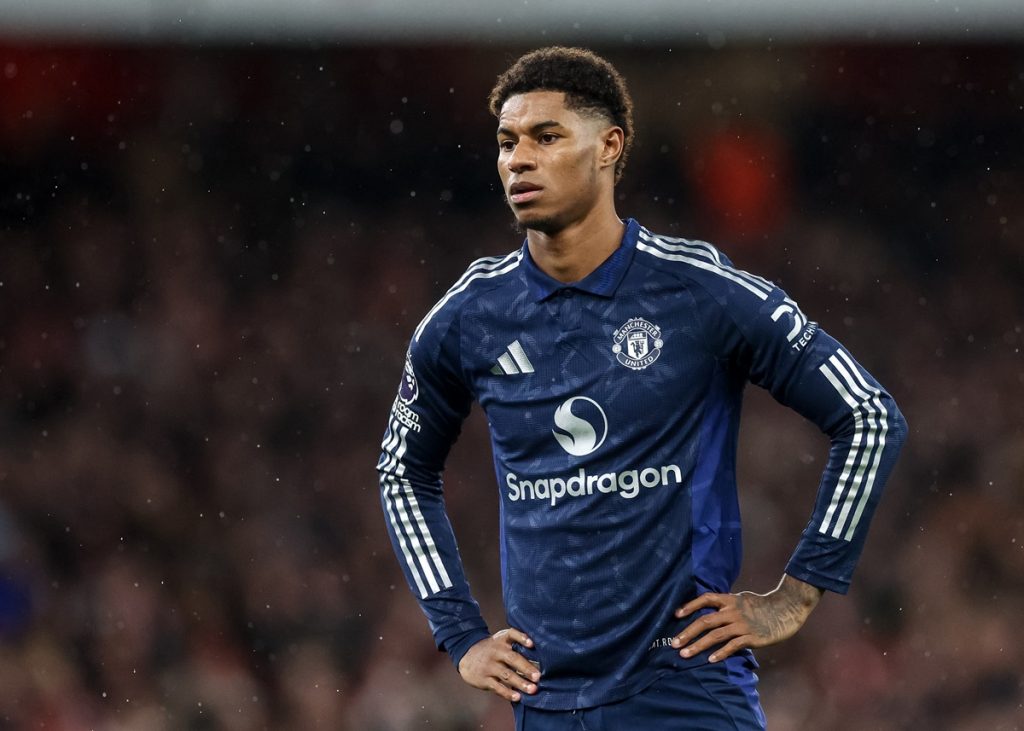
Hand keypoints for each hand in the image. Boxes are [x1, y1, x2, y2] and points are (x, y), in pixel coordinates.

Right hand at [457, 628, 540, 702]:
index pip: (511, 634)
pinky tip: (518, 697)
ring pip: (506, 675)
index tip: (531, 644)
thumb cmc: (491, 649)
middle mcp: (496, 651)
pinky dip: (508, 693)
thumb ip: (516, 645)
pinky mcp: (484, 679)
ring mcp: (489, 665)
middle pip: (512, 658)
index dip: (521, 638)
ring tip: (532, 689)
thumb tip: (540, 658)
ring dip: (520, 682)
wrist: (466, 654)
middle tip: (538, 676)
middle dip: (526, 667)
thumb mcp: (500, 641)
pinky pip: (497, 687)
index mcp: (501, 640)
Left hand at [671, 574, 822, 662]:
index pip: (705, 599)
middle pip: (705, 621)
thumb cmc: (763, 605)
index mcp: (729, 599)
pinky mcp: (751, 637)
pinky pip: (732, 646)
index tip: (676, 615)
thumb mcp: (742, 599)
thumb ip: (726, 604)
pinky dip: (721, 653)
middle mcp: (732, 611)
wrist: (786, 608)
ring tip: (685, 654)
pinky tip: (710, 660)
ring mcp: (741, 624)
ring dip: (698, 645)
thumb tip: (709, 609)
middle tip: (674, 644)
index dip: (689, 605)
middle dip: (687, 633)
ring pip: (715, 635)